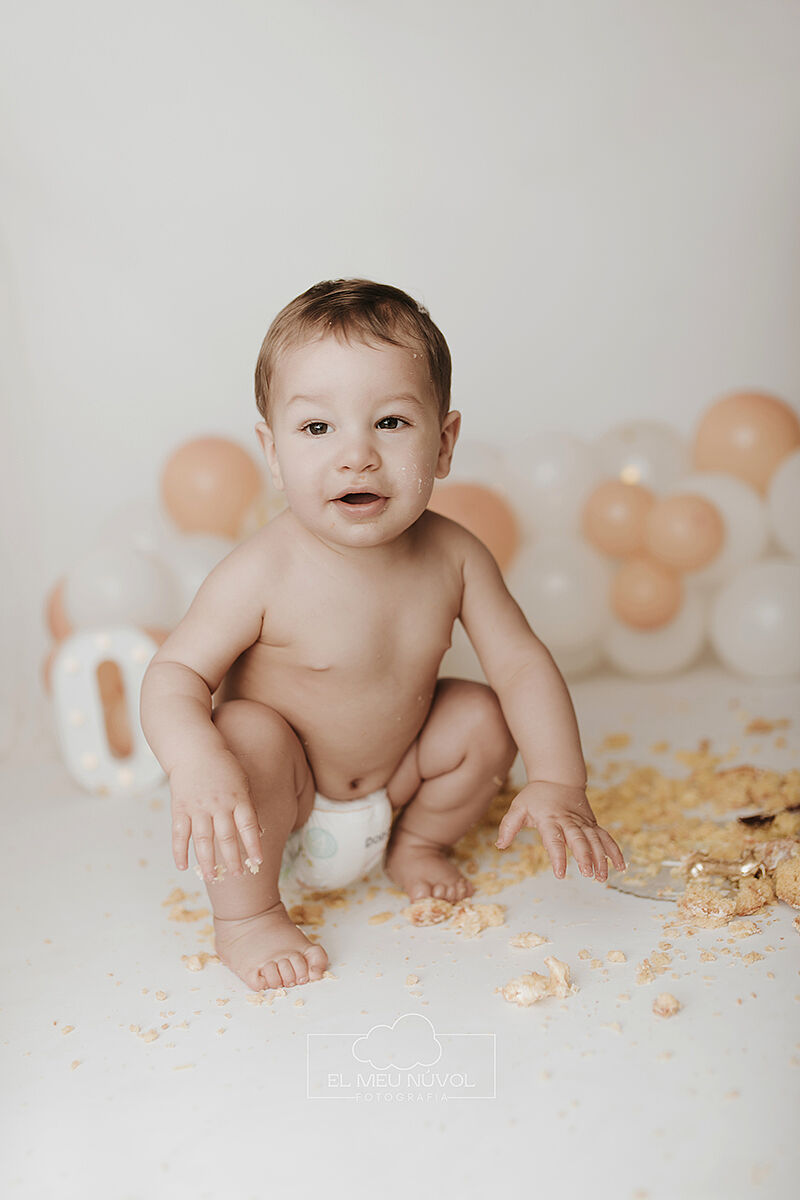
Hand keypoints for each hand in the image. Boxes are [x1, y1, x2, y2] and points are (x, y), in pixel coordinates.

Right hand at [168, 751, 262, 881]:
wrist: (194, 749)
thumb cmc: (223, 766)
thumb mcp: (243, 782)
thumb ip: (248, 807)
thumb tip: (258, 832)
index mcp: (237, 797)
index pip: (248, 825)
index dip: (253, 844)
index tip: (259, 862)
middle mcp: (218, 804)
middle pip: (226, 836)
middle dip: (233, 858)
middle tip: (238, 875)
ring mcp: (197, 807)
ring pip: (203, 840)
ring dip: (208, 861)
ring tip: (213, 878)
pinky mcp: (180, 808)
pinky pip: (179, 834)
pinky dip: (179, 852)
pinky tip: (183, 866)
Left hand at [495, 780, 625, 881]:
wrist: (557, 778)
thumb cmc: (535, 797)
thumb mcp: (518, 808)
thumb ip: (509, 826)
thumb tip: (500, 845)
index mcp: (550, 819)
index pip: (554, 839)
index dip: (558, 856)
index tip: (560, 873)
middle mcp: (569, 821)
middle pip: (579, 839)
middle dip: (586, 857)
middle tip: (589, 874)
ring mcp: (583, 823)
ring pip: (595, 840)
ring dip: (601, 858)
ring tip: (602, 877)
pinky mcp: (592, 824)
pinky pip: (606, 838)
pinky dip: (614, 851)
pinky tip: (621, 866)